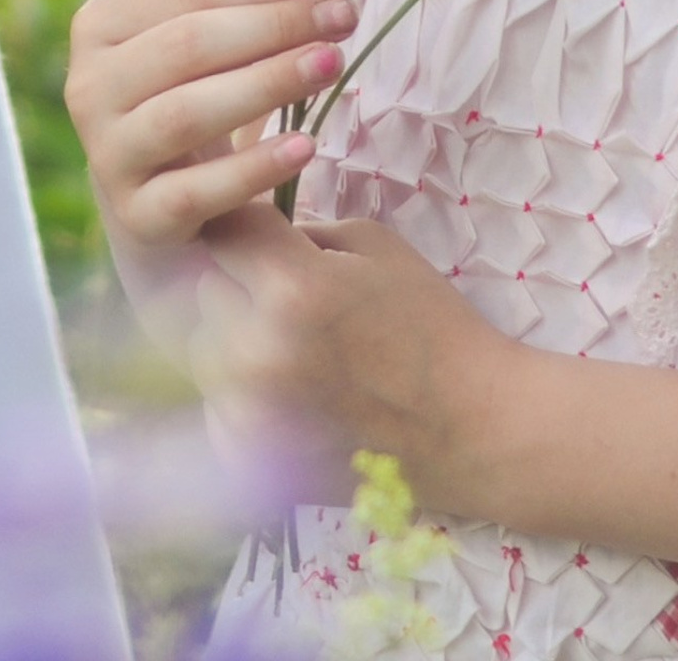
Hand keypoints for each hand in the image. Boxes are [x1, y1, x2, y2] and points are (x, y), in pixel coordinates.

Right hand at [65, 0, 359, 324]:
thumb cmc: (190, 98)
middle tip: (344, 17)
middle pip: (189, 45)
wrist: (157, 197)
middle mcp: (89, 85)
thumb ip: (241, 8)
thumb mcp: (199, 48)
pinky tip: (306, 146)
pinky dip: (254, 168)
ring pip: (188, 112)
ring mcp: (108, 154)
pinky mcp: (138, 214)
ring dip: (268, 83)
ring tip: (332, 63)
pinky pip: (198, 190)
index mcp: (100, 25)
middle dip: (276, 26)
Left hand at [194, 207, 513, 508]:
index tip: (262, 230)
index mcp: (293, 288)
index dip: (244, 223)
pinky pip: (212, 402)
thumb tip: (247, 222)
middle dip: (234, 278)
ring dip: (229, 335)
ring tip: (284, 343)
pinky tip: (284, 391)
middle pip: (203, 284)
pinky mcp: (250, 456)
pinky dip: (237, 393)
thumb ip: (299, 231)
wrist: (478, 430)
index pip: (223, 226)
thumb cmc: (433, 326)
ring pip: (198, 345)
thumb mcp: (372, 245)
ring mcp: (250, 410)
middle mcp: (259, 349)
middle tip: (277, 290)